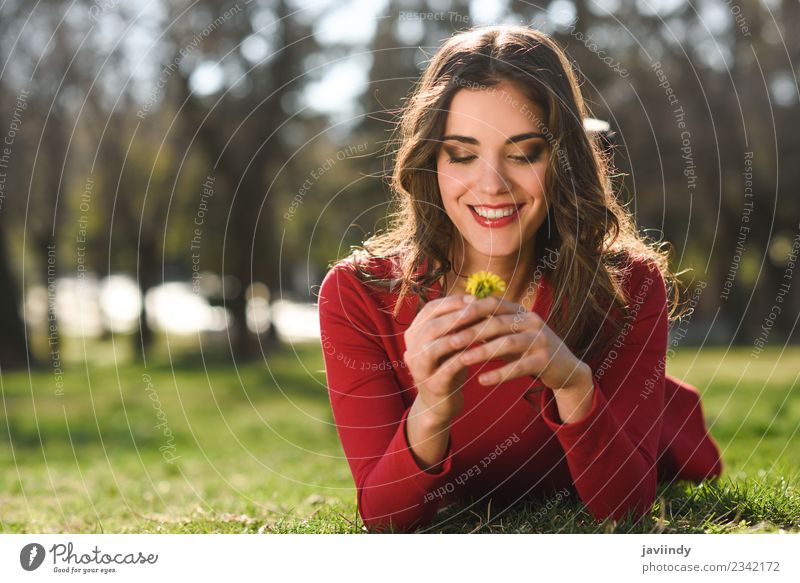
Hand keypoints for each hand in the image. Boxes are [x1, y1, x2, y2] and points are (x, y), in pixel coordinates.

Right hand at [403, 293, 519, 425]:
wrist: (439, 404)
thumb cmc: (448, 367)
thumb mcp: (448, 343)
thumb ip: (455, 324)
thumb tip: (475, 299)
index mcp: (414, 334)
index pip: (428, 310)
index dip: (451, 302)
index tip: (473, 298)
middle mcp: (411, 350)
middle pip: (430, 326)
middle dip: (454, 315)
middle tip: (476, 308)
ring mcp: (419, 369)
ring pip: (432, 347)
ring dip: (455, 335)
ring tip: (476, 328)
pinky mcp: (432, 386)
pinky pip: (446, 369)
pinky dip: (461, 359)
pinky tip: (477, 352)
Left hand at [447, 295, 591, 391]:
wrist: (564, 368)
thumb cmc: (527, 349)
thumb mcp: (508, 333)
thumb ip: (487, 325)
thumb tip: (453, 319)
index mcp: (520, 311)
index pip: (492, 303)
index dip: (471, 309)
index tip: (448, 319)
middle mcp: (532, 321)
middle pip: (497, 323)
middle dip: (472, 332)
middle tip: (449, 342)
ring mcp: (541, 339)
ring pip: (508, 343)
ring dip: (483, 352)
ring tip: (462, 360)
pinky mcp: (546, 360)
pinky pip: (520, 367)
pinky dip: (500, 374)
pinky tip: (482, 381)